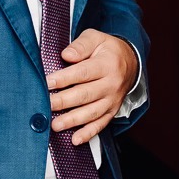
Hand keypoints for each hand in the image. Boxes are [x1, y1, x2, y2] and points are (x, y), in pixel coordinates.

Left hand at [48, 29, 139, 145]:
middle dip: (64, 101)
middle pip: (85, 95)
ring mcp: (112, 100)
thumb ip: (81, 45)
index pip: (83, 73)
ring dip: (73, 120)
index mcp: (107, 64)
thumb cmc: (108, 50)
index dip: (65, 78)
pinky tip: (75, 140)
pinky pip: (100, 125)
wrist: (131, 62)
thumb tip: (67, 55)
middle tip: (47, 105)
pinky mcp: (112, 111)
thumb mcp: (96, 38)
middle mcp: (111, 84)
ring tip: (55, 125)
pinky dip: (88, 134)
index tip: (48, 83)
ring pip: (91, 113)